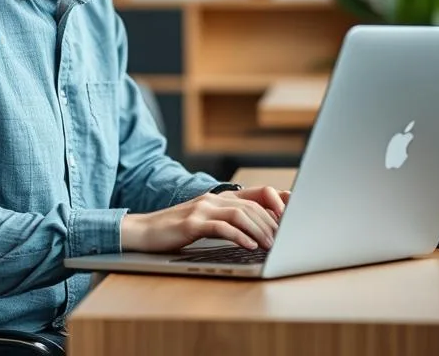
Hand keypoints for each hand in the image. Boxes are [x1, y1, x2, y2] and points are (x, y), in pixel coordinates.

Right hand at [120, 188, 287, 253]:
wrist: (142, 231)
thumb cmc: (175, 229)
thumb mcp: (205, 221)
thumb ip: (228, 220)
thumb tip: (260, 230)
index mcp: (219, 197)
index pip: (258, 192)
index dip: (279, 202)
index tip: (295, 216)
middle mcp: (213, 199)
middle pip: (253, 206)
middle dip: (273, 223)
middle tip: (284, 240)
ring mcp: (202, 209)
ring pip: (241, 214)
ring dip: (260, 231)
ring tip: (271, 246)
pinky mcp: (192, 224)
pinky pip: (221, 227)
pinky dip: (239, 236)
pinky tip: (249, 246)